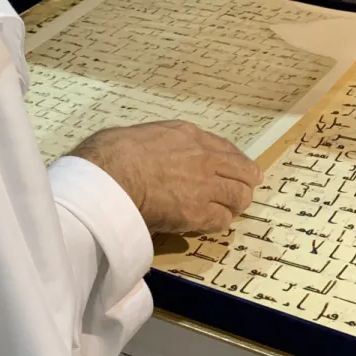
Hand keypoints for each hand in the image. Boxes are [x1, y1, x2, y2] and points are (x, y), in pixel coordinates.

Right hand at [71, 120, 261, 234]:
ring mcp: (204, 186)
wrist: (110, 175)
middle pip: (243, 172)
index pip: (226, 148)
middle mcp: (204, 158)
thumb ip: (162, 142)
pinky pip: (222, 220)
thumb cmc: (113, 152)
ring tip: (227, 210)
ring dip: (235, 204)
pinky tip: (208, 223)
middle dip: (244, 182)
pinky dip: (218, 221)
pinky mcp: (197, 213)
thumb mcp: (144, 133)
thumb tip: (157, 153)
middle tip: (240, 192)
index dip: (236, 162)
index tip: (238, 169)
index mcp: (189, 135)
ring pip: (240, 197)